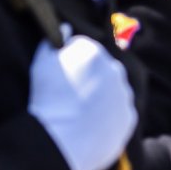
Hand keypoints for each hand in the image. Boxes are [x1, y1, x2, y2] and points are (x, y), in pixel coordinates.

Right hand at [29, 34, 137, 169]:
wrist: (60, 140)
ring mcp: (125, 95)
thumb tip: (65, 29)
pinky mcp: (129, 118)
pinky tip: (91, 125)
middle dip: (90, 77)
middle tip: (71, 94)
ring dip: (102, 97)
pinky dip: (109, 117)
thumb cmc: (47, 100)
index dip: (71, 60)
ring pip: (113, 91)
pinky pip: (119, 113)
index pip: (84, 48)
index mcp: (94, 52)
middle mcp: (115, 70)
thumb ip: (53, 43)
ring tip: (80, 113)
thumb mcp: (41, 64)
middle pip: (102, 68)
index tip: (62, 74)